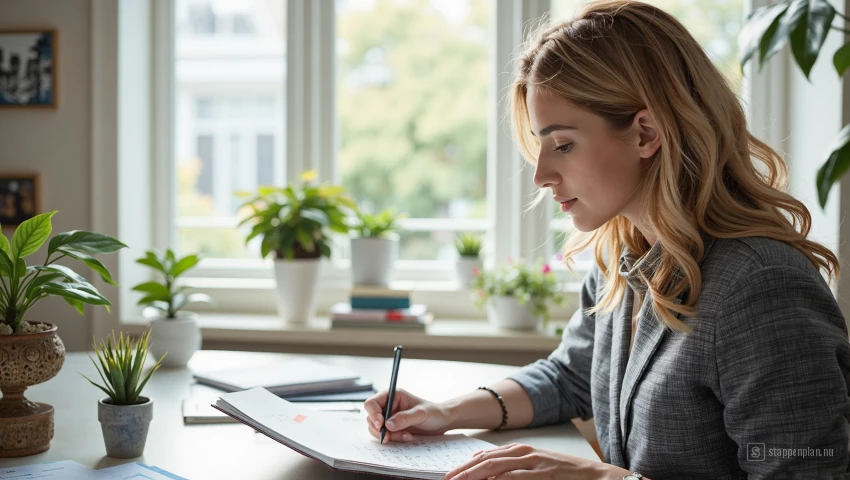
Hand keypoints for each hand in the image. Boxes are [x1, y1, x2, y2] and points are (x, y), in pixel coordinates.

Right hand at [363, 388, 453, 441]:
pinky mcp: (392, 428)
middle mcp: (388, 405)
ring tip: (404, 436)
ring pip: (375, 428)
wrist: (442, 421)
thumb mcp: (421, 413)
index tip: (380, 424)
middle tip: (390, 436)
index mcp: (393, 395)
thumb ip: (404, 418)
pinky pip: (384, 435)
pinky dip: (392, 439)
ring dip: (387, 435)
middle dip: (379, 428)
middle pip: (371, 417)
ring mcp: (389, 417)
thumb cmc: (434, 412)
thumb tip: (388, 424)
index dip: (373, 414)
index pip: (372, 402)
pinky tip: (406, 437)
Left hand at [444, 443, 629, 479]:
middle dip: (463, 471)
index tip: (451, 474)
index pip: (486, 456)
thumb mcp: (536, 468)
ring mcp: (533, 463)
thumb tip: (491, 477)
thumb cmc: (564, 475)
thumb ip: (514, 470)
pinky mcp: (542, 474)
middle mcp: (524, 453)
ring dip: (473, 476)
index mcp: (521, 450)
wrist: (595, 476)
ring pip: (495, 468)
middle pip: (485, 461)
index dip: (466, 465)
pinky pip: (514, 478)